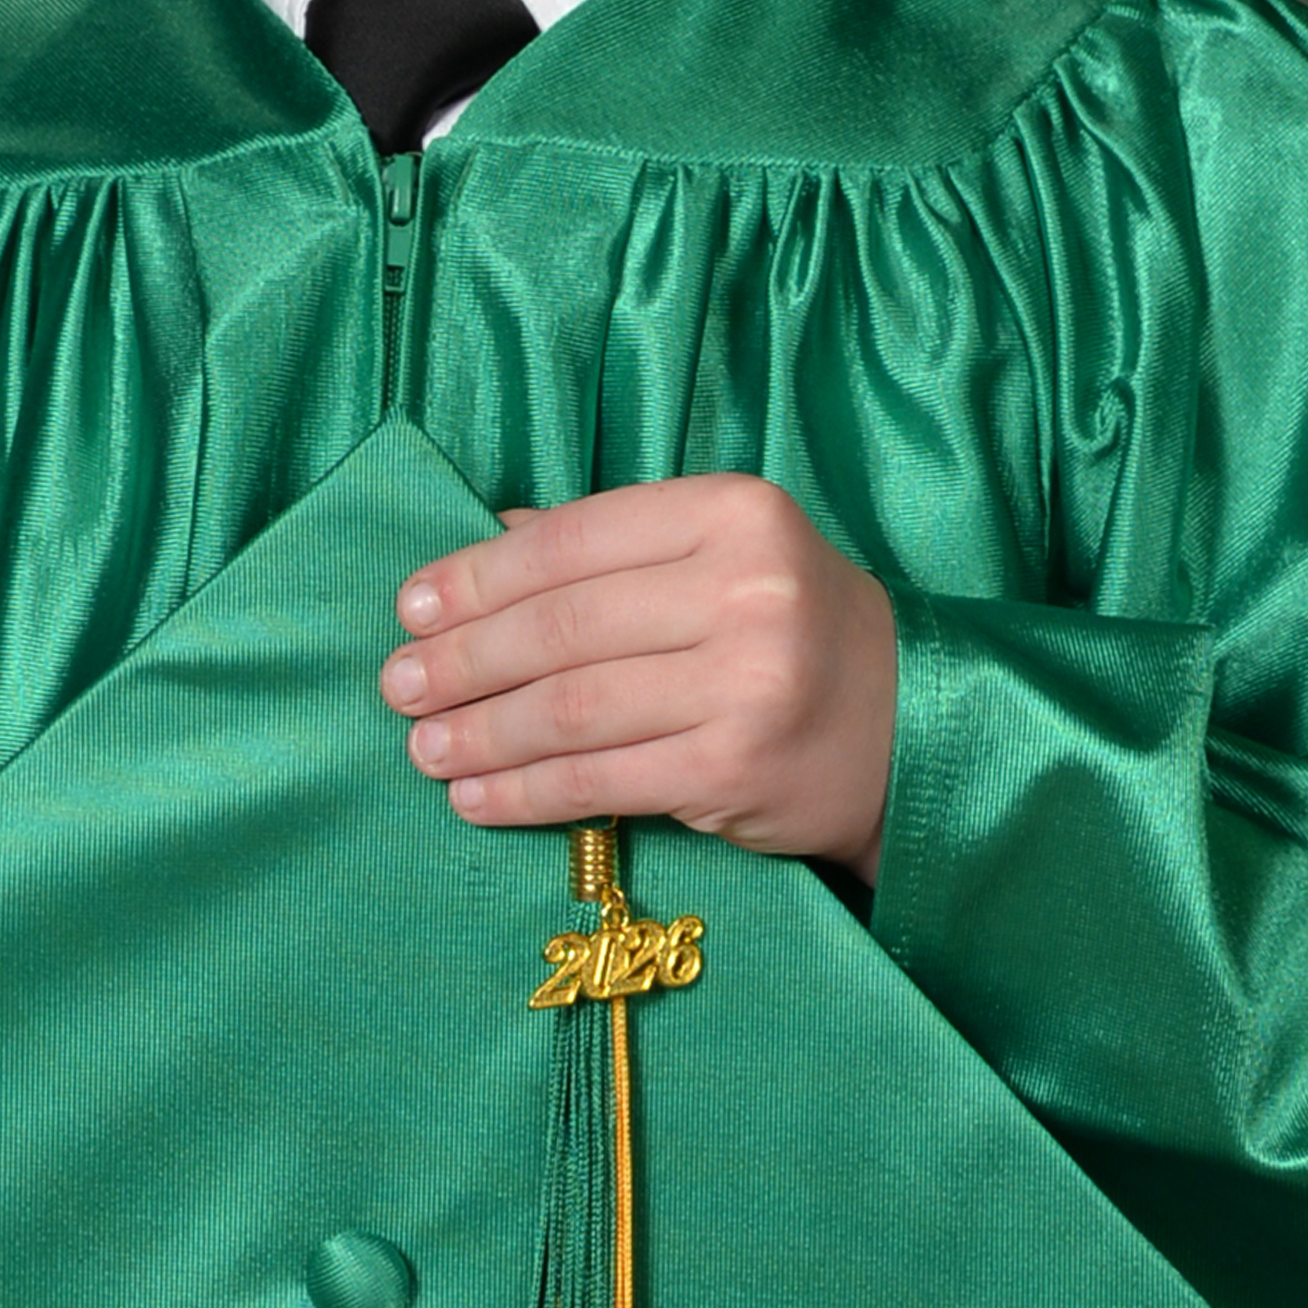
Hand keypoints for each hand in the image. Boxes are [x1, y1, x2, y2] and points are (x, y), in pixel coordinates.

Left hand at [378, 474, 897, 879]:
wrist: (911, 725)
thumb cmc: (793, 625)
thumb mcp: (719, 552)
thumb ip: (611, 541)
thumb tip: (486, 536)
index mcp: (733, 512)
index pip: (572, 540)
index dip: (479, 576)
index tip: (411, 606)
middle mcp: (745, 589)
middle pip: (564, 627)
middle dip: (463, 659)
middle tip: (396, 682)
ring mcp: (746, 683)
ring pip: (573, 708)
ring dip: (481, 730)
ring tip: (421, 744)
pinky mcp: (736, 770)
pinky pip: (602, 781)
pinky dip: (526, 790)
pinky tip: (476, 795)